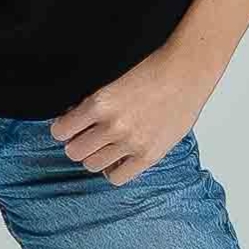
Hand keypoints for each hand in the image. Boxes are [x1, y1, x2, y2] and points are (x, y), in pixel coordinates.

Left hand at [48, 41, 220, 185]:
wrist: (187, 72)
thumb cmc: (153, 70)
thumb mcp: (112, 82)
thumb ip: (92, 104)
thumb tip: (73, 119)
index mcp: (100, 103)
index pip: (61, 131)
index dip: (63, 129)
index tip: (68, 128)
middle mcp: (113, 126)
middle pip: (74, 152)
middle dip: (77, 143)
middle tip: (86, 137)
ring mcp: (131, 143)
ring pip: (92, 165)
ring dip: (94, 156)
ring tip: (104, 147)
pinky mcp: (149, 155)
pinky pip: (116, 177)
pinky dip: (113, 170)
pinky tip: (118, 158)